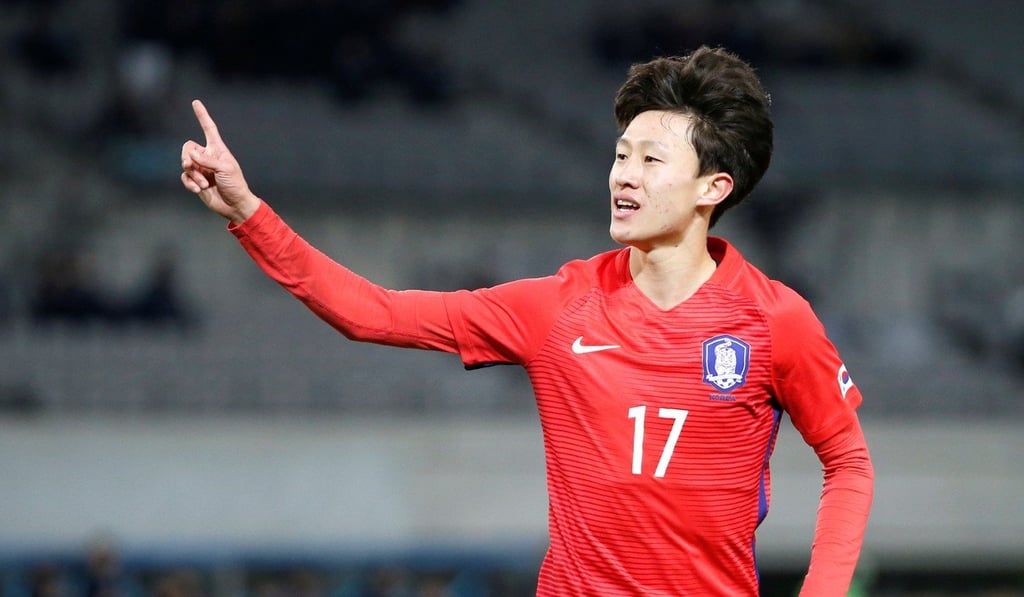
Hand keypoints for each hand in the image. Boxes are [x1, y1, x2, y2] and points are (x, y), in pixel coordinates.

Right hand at [180, 99, 259, 223]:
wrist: (234, 205)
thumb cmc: (235, 184)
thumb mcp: (225, 169)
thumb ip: (207, 160)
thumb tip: (190, 155)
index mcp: (218, 150)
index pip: (209, 129)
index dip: (202, 116)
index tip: (195, 102)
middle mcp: (207, 157)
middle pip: (188, 148)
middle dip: (186, 156)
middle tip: (190, 165)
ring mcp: (201, 169)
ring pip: (185, 164)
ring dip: (193, 175)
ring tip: (204, 184)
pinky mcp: (196, 182)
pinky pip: (185, 177)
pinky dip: (190, 183)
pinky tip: (199, 190)